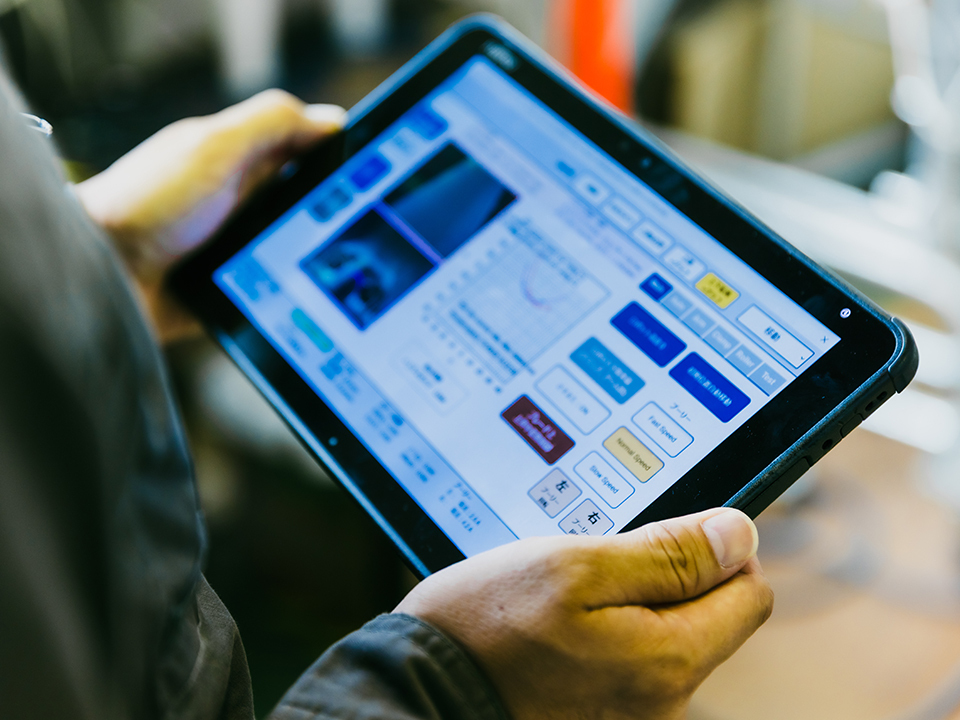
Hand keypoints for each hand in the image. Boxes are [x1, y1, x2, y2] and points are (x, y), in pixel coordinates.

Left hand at [76, 90, 343, 342]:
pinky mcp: (238, 289)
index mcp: (242, 161)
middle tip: (359, 231)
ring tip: (336, 270)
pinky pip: (281, 290)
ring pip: (303, 252)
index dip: (340, 160)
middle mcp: (244, 202)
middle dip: (336, 218)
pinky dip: (295, 294)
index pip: (308, 152)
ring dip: (316, 260)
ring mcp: (241, 247)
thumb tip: (334, 122)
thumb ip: (271, 124)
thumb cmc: (144, 204)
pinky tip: (309, 299)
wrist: (104, 276)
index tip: (370, 176)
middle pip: (313, 206)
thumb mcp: (213, 147)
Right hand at [395, 508, 772, 719]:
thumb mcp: (576, 567)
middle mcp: (665, 702)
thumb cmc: (487, 630)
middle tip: (593, 566)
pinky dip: (604, 630)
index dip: (711, 549)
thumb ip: (666, 554)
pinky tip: (556, 626)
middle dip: (661, 575)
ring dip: (627, 601)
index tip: (659, 536)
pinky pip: (629, 657)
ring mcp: (634, 715)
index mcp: (669, 660)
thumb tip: (738, 534)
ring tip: (565, 598)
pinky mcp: (605, 716)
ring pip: (664, 632)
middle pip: (708, 613)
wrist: (423, 692)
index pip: (748, 591)